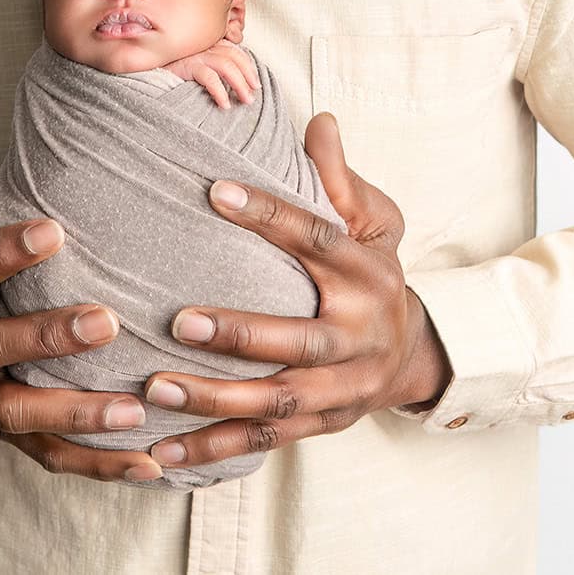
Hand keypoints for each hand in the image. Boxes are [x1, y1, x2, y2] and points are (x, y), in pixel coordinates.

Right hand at [0, 174, 163, 482]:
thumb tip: (51, 138)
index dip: (7, 250)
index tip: (54, 229)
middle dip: (47, 336)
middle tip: (105, 320)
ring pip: (20, 413)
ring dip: (77, 413)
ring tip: (135, 409)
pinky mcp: (4, 435)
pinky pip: (50, 457)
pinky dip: (98, 465)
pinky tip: (151, 465)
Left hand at [138, 115, 452, 469]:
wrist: (415, 353)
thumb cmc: (374, 271)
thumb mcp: (374, 221)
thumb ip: (340, 178)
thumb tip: (317, 121)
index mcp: (364, 272)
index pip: (318, 239)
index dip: (270, 216)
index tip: (214, 191)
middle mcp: (357, 332)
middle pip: (299, 338)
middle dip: (241, 334)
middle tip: (180, 322)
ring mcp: (341, 386)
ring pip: (279, 400)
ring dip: (216, 399)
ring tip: (157, 389)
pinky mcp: (322, 424)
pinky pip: (265, 440)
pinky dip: (213, 450)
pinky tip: (160, 453)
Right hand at [160, 40, 257, 108]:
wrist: (141, 66)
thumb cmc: (166, 68)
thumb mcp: (189, 62)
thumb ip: (206, 64)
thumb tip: (228, 81)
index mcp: (206, 43)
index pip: (234, 50)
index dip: (248, 65)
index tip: (254, 82)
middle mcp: (202, 45)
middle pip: (234, 57)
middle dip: (248, 76)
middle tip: (253, 94)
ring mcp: (195, 54)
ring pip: (227, 66)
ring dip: (240, 84)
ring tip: (245, 100)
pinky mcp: (186, 65)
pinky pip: (210, 77)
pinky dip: (220, 91)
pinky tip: (224, 104)